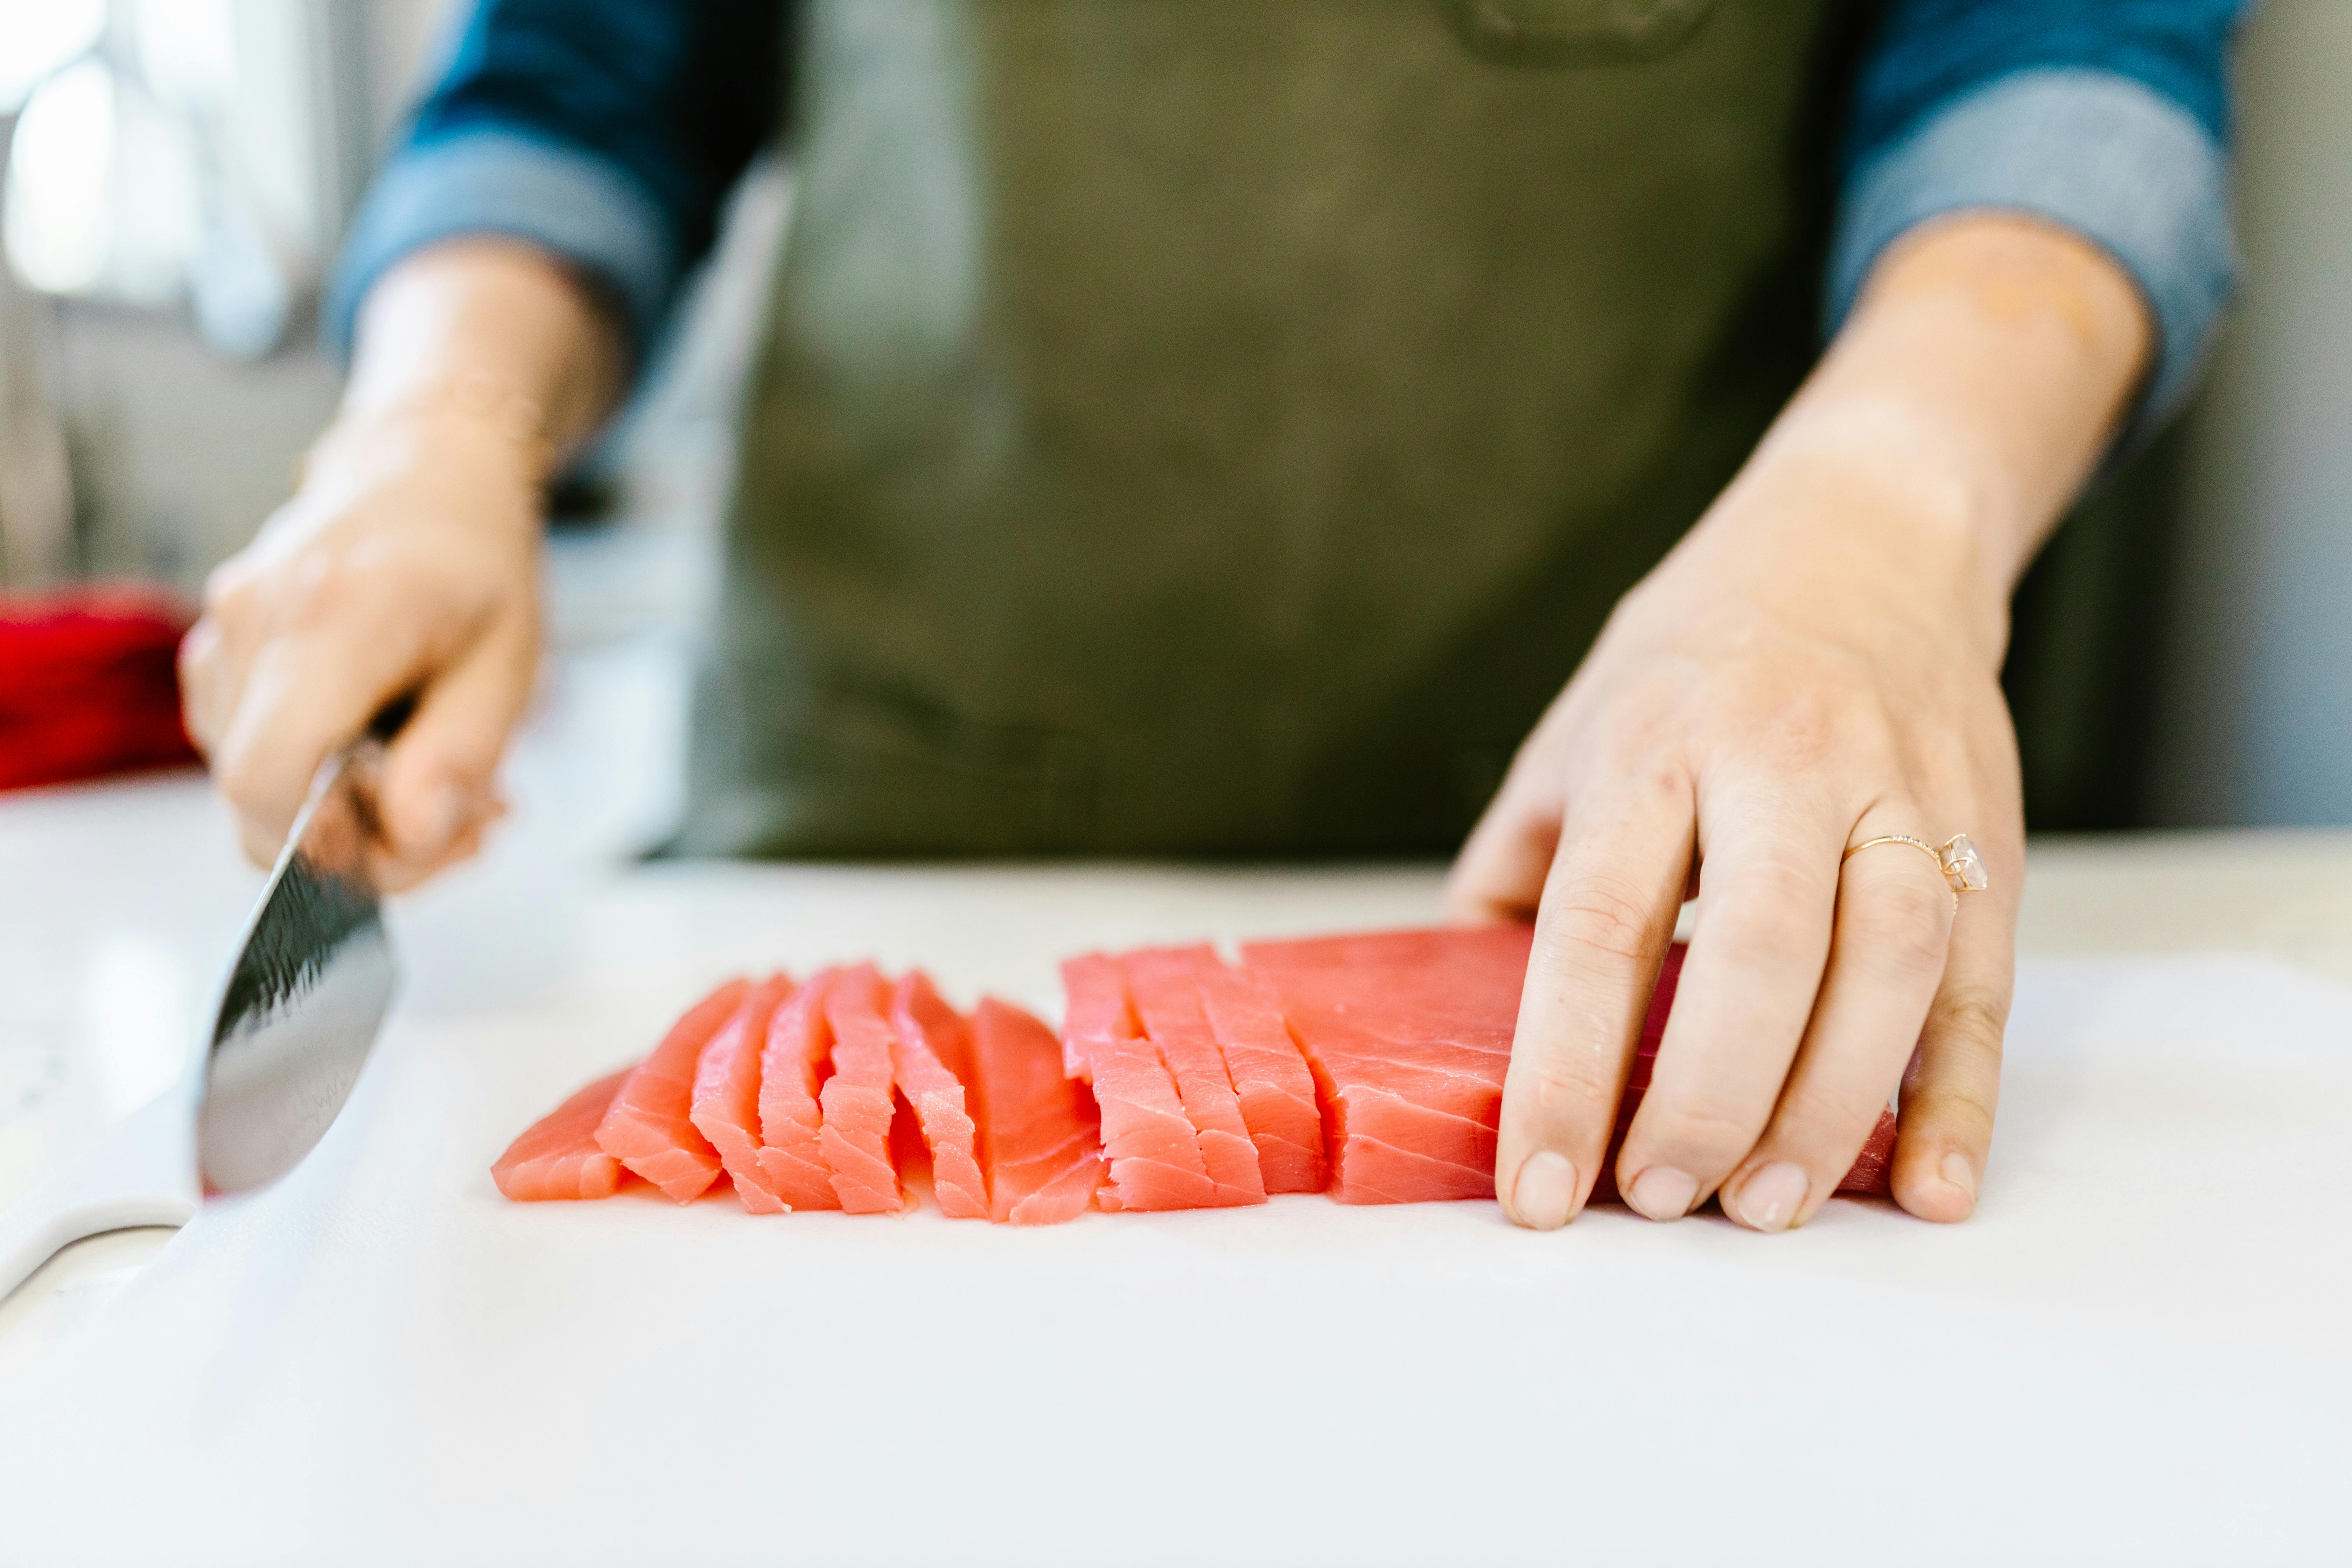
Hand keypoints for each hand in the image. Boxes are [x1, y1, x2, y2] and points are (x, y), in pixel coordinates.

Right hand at [179, 407, 542, 889]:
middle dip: (362, 846)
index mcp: (332, 618)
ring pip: (254, 793)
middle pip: (257, 803)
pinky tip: (386, 756)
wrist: (425, 478)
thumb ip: (457, 758)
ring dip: (349, 817)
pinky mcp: (215, 660)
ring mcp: (220, 639)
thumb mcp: (508, 665)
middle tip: (462, 824)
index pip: (268, 779)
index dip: (333, 846)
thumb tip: (409, 839)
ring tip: (436, 780)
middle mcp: (252, 624)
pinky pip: (253, 759)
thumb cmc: (475, 566)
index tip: (424, 841)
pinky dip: (320, 783)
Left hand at [1449, 451, 2019, 1229]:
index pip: (1596, 928)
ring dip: (1828, 1107)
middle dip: (1709, 1097)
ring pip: (1888, 966)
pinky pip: (1981, 981)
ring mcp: (1899, 793)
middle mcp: (1781, 762)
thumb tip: (1449, 996)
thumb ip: (1517, 863)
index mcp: (1652, 746)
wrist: (1866, 533)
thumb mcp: (1574, 729)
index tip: (1538, 1187)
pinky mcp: (1988, 830)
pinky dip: (1959, 1096)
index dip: (1565, 1071)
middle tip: (1663, 1198)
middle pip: (1760, 949)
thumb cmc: (1696, 656)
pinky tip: (1927, 1185)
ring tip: (1766, 1205)